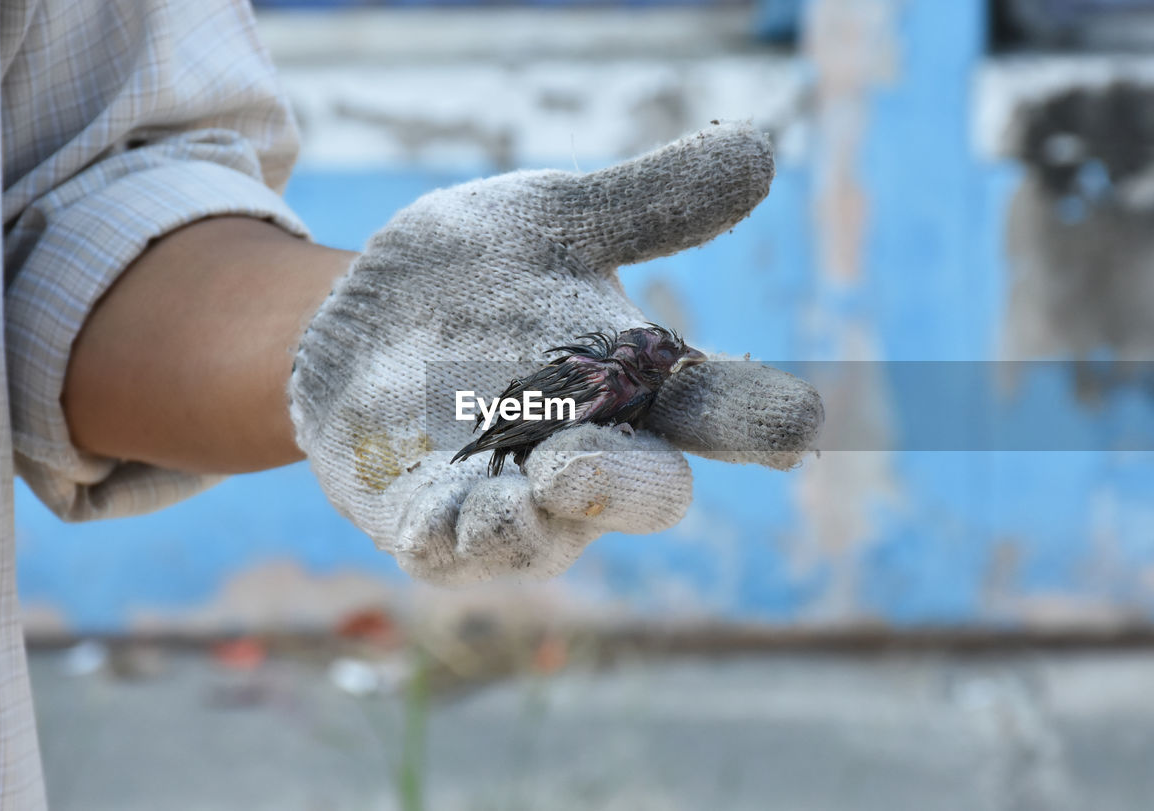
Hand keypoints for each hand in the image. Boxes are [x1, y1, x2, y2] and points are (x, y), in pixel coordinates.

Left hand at [288, 123, 823, 584]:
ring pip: (555, 534)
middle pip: (649, 490)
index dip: (763, 420)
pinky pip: (461, 550)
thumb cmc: (476, 276)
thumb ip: (649, 202)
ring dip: (550, 516)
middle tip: (593, 457)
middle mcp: (593, 451)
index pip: (723, 409)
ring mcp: (516, 498)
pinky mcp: (438, 526)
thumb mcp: (553, 220)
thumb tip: (760, 149)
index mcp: (638, 383)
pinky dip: (466, 538)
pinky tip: (452, 515)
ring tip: (538, 479)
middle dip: (635, 482)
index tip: (797, 422)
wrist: (356, 316)